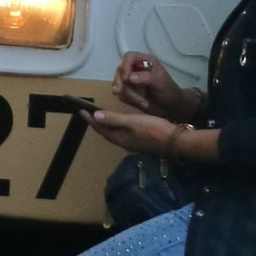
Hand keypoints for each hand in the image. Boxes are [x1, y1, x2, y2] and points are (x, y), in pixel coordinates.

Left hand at [86, 100, 214, 162]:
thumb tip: (95, 116)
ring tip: (100, 118)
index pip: (100, 128)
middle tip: (87, 114)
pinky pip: (122, 135)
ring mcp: (132, 144)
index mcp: (120, 138)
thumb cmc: (153, 129)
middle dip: (96, 123)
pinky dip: (116, 128)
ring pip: (113, 134)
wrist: (174, 142)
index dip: (90, 119)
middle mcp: (123, 143)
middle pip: (105, 132)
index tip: (80, 111)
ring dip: (106, 126)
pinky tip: (119, 124)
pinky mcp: (139, 142)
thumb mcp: (132, 121)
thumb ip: (114, 119)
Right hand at [112, 51, 190, 119]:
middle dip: (121, 83)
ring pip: (119, 84)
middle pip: (119, 71)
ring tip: (143, 102)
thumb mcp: (160, 82)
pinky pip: (121, 95)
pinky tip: (141, 103)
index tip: (126, 78)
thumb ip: (146, 77)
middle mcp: (136, 69)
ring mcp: (131, 81)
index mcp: (145, 61)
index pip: (129, 57)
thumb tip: (130, 77)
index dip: (125, 66)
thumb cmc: (169, 91)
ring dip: (129, 95)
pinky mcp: (128, 93)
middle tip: (120, 91)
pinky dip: (129, 100)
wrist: (171, 108)